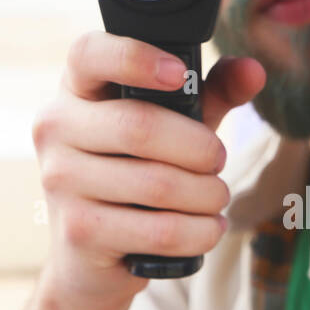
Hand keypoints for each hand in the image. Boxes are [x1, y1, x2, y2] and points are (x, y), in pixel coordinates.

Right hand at [31, 31, 265, 309]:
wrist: (88, 254)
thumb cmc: (133, 171)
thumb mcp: (171, 125)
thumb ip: (210, 93)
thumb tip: (253, 71)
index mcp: (75, 90)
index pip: (89, 55)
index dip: (134, 58)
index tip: (179, 75)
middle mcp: (55, 128)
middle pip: (139, 127)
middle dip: (200, 148)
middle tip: (218, 160)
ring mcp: (60, 180)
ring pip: (158, 184)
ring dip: (208, 195)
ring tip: (216, 197)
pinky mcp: (78, 230)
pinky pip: (160, 230)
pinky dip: (200, 232)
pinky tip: (208, 228)